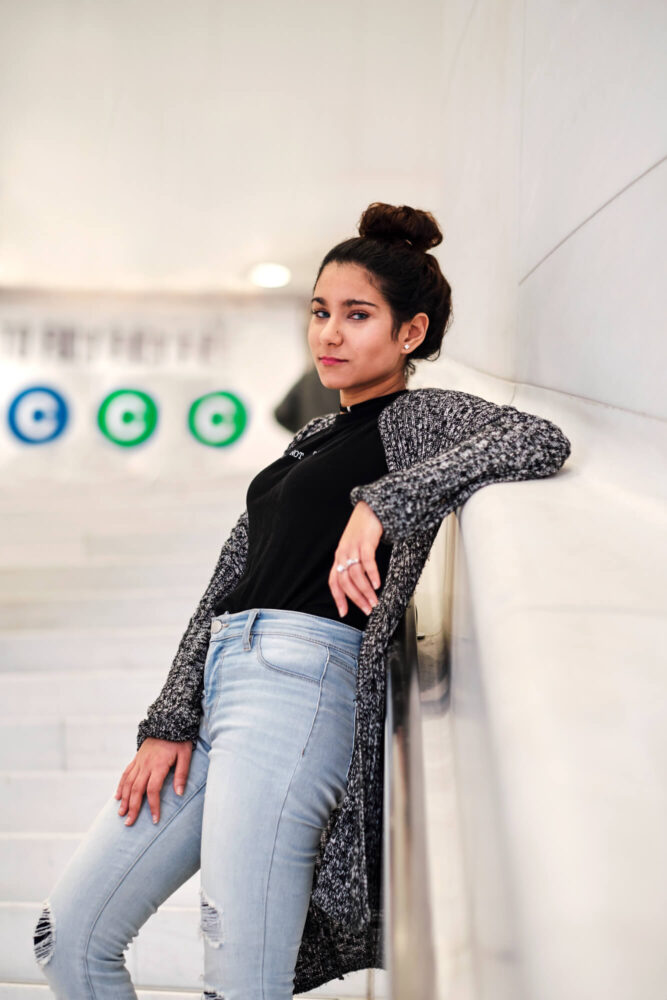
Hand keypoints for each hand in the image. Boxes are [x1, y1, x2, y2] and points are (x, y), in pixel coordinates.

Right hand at [114, 737, 192, 826]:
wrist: (167, 721)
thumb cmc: (179, 740)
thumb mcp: (186, 755)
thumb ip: (182, 774)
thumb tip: (179, 793)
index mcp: (158, 765)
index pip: (153, 790)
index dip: (153, 806)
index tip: (154, 820)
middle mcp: (145, 765)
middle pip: (136, 790)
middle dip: (133, 808)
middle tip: (129, 823)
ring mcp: (139, 761)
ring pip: (128, 783)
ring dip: (124, 800)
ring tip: (122, 815)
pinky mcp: (136, 759)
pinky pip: (125, 774)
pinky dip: (120, 786)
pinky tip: (117, 797)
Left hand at [329, 500, 383, 617]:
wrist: (370, 509)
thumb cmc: (363, 530)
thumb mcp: (353, 549)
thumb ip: (353, 564)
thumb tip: (359, 585)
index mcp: (339, 558)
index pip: (334, 582)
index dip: (338, 598)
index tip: (343, 612)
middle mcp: (343, 554)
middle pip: (346, 582)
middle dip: (356, 599)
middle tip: (366, 609)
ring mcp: (353, 548)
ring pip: (356, 575)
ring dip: (365, 591)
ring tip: (374, 601)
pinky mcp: (365, 542)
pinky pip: (367, 562)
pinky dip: (372, 575)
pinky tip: (377, 584)